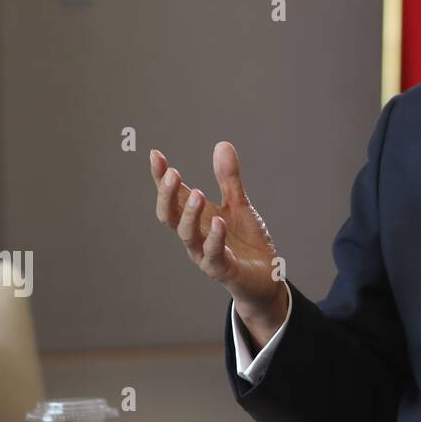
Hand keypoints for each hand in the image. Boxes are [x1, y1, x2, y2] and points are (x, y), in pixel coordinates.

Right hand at [150, 143, 286, 332]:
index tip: (155, 155)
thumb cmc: (245, 242)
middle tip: (172, 173)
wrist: (265, 277)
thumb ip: (229, 179)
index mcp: (197, 219)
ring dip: (190, 214)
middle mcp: (195, 236)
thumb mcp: (239, 205)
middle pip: (170, 216)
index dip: (162, 178)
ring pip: (188, 235)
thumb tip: (222, 144)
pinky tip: (218, 221)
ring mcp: (206, 254)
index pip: (173, 196)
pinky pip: (213, 254)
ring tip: (196, 192)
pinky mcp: (223, 270)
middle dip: (167, 195)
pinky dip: (214, 237)